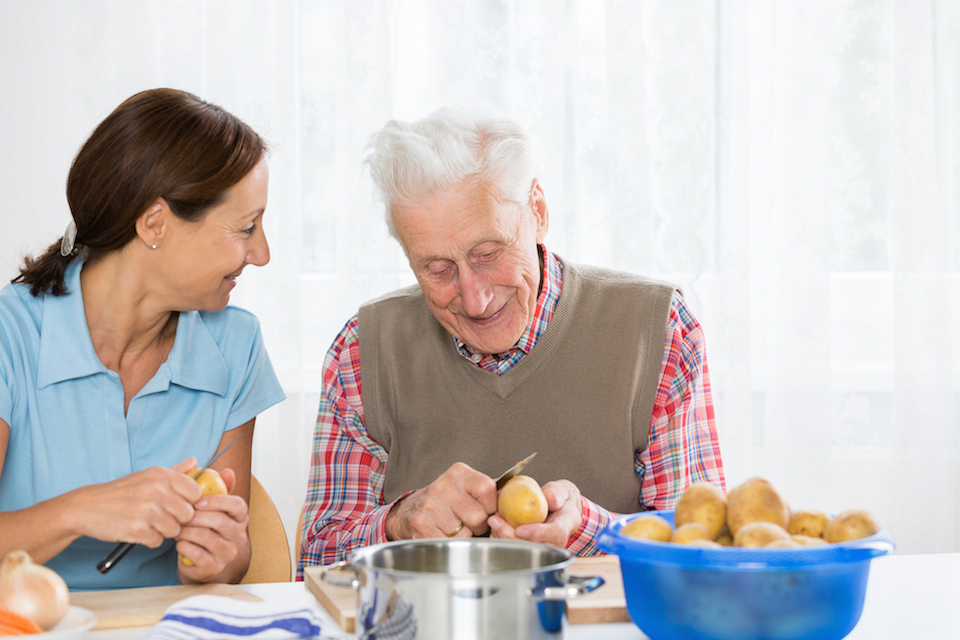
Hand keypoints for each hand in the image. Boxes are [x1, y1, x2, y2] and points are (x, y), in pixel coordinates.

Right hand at [71, 458, 201, 547]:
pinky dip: (150, 540)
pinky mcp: (137, 529)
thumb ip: (174, 471)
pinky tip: (138, 531)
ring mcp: (147, 510)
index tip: (178, 504)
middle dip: (177, 519)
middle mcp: (156, 490)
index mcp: (161, 475)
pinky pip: (158, 541)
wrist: (86, 507)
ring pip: (175, 530)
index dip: (189, 502)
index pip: (196, 492)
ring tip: (148, 523)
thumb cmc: (121, 492)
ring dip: (163, 531)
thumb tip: (195, 461)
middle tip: (160, 516)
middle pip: (188, 514)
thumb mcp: (147, 476)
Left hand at [175, 468, 250, 581]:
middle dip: (195, 517)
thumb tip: (227, 471)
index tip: (198, 501)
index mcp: (241, 518)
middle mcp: (239, 536)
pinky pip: (198, 555)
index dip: (218, 501)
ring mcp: (228, 553)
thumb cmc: (206, 528)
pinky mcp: (215, 567)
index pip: (238, 505)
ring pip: (207, 538)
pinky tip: (179, 543)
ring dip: (187, 531)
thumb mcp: (213, 508)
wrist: (200, 560)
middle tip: (180, 515)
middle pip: (220, 521)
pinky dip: (185, 547)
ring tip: (177, 528)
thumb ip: (219, 488)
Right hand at [385, 462, 497, 539]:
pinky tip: (443, 534)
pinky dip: (451, 544)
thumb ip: (489, 491)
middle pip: (478, 516)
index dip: (492, 507)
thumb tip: (512, 497)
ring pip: (464, 533)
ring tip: (454, 528)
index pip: (488, 490)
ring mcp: (430, 505)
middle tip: (469, 523)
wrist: (409, 510)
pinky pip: (449, 543)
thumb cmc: (446, 501)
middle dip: (478, 525)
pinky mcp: (420, 523)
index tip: (487, 511)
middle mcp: (443, 486)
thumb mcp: (466, 487)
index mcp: (459, 474)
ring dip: (464, 536)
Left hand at [488, 479, 582, 547]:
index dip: (538, 534)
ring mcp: (544, 548)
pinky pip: (515, 549)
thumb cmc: (561, 500)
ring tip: (494, 520)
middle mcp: (556, 541)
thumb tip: (549, 497)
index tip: (520, 530)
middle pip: (535, 547)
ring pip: (522, 551)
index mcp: (566, 524)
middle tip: (495, 520)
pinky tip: (496, 526)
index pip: (556, 533)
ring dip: (503, 537)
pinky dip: (501, 538)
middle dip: (511, 537)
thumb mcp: (562, 490)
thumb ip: (557, 492)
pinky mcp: (532, 549)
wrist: (562, 510)